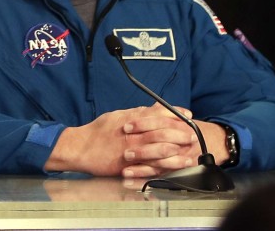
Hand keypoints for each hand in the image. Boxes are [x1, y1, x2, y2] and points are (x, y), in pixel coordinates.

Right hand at [46, 105, 203, 177]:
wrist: (80, 147)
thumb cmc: (98, 131)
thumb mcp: (118, 115)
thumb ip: (138, 112)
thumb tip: (155, 107)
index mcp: (131, 119)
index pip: (157, 114)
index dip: (175, 114)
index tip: (188, 115)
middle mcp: (132, 134)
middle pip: (161, 131)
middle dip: (180, 133)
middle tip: (193, 135)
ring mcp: (130, 150)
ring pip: (158, 149)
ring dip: (176, 151)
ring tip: (189, 152)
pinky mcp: (127, 165)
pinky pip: (148, 166)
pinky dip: (163, 167)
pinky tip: (173, 168)